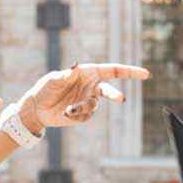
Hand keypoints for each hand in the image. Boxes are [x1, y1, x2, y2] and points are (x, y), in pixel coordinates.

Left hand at [14, 63, 150, 135]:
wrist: (37, 107)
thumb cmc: (45, 88)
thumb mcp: (54, 79)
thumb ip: (66, 74)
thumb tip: (75, 66)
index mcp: (88, 73)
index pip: (113, 71)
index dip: (130, 72)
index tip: (145, 74)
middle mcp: (92, 87)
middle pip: (110, 90)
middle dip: (115, 94)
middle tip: (120, 99)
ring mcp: (88, 101)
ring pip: (94, 106)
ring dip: (82, 107)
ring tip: (69, 109)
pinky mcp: (83, 114)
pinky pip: (86, 115)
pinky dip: (76, 114)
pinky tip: (65, 112)